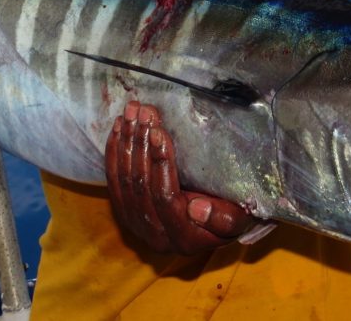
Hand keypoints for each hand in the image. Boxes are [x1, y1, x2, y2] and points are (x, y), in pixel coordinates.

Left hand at [105, 101, 252, 254]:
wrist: (213, 227)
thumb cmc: (231, 215)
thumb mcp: (237, 219)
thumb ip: (223, 220)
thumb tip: (196, 209)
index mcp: (184, 239)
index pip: (165, 196)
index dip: (160, 163)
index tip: (159, 131)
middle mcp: (156, 236)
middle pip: (141, 185)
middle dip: (141, 143)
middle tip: (144, 111)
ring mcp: (137, 225)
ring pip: (124, 180)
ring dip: (126, 142)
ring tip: (132, 112)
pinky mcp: (125, 213)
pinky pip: (113, 181)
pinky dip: (114, 153)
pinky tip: (118, 128)